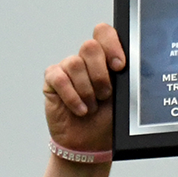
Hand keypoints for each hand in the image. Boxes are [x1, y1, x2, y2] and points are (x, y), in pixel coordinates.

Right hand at [44, 24, 125, 154]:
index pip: (104, 33)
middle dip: (100, 75)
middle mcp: (85, 60)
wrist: (90, 143)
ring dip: (86, 90)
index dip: (111, 45)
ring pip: (75, 64)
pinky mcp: (52, 81)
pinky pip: (59, 78)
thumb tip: (125, 65)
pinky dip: (71, 96)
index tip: (119, 67)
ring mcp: (67, 69)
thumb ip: (124, 77)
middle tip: (105, 95)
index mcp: (105, 58)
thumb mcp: (123, 98)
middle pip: (89, 47)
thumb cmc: (107, 119)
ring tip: (92, 107)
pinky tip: (79, 110)